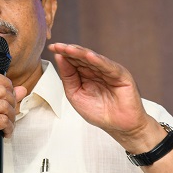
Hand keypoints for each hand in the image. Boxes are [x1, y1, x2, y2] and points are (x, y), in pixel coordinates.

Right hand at [0, 70, 26, 172]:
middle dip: (12, 103)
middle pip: (0, 90)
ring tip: (7, 126)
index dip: (6, 83)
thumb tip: (21, 90)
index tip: (10, 95)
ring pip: (3, 105)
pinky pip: (1, 120)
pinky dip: (8, 127)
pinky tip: (4, 133)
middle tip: (10, 115)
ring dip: (11, 117)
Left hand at [47, 43, 161, 151]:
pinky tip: (89, 56)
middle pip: (82, 57)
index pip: (73, 60)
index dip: (63, 54)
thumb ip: (68, 77)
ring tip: (68, 49)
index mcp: (86, 74)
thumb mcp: (76, 94)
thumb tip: (60, 58)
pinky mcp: (121, 75)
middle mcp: (97, 70)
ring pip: (93, 59)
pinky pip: (108, 67)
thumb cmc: (99, 112)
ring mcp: (109, 71)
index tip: (51, 48)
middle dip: (69, 51)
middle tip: (57, 46)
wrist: (119, 126)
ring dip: (81, 53)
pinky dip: (99, 61)